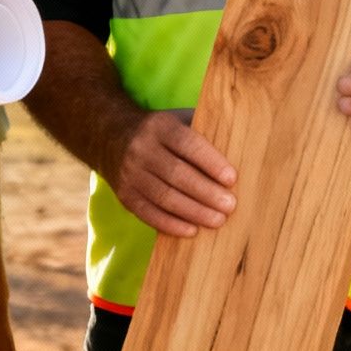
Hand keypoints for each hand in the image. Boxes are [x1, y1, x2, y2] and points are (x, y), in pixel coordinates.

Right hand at [102, 110, 236, 236]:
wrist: (112, 138)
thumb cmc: (161, 132)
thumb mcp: (177, 119)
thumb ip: (202, 130)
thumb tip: (238, 147)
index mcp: (159, 126)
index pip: (187, 143)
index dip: (210, 162)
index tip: (232, 179)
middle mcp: (142, 149)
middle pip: (177, 174)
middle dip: (206, 192)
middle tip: (230, 205)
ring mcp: (130, 173)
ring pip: (164, 197)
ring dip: (193, 212)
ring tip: (218, 220)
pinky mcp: (125, 195)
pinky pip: (148, 213)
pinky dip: (171, 224)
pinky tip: (192, 231)